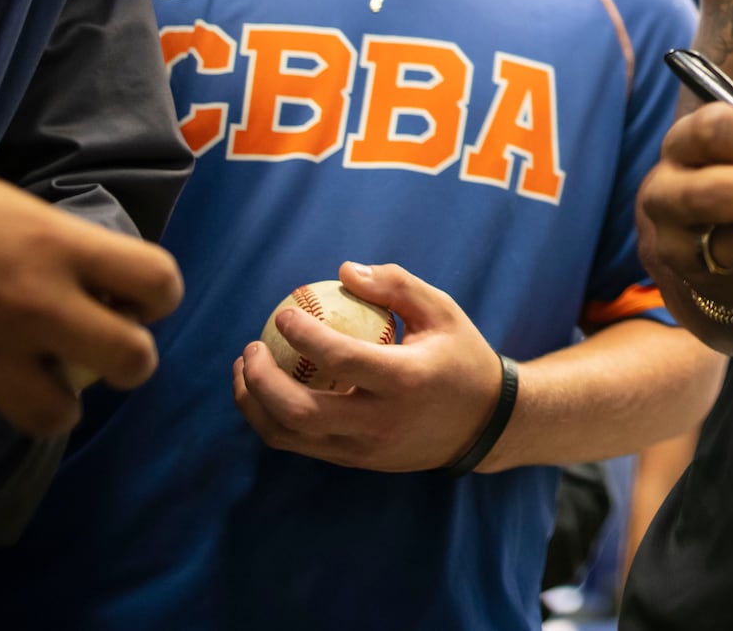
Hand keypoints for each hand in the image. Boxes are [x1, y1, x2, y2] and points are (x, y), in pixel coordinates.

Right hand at [0, 137, 181, 435]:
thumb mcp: (1, 207)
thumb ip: (51, 249)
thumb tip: (87, 281)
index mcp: (56, 245)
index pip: (158, 281)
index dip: (158, 295)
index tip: (143, 300)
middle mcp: (34, 308)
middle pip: (133, 361)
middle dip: (130, 360)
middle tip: (108, 352)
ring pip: (60, 415)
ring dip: (59, 401)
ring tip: (43, 382)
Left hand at [233, 262, 502, 472]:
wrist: (485, 425)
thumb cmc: (461, 357)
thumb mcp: (441, 312)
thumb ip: (396, 286)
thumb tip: (343, 270)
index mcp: (405, 381)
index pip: (340, 359)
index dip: (303, 334)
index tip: (284, 312)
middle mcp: (379, 423)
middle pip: (298, 413)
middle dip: (260, 382)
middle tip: (252, 348)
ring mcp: (364, 449)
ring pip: (289, 437)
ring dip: (255, 405)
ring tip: (247, 369)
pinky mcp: (355, 461)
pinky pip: (301, 443)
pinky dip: (274, 418)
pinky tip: (269, 389)